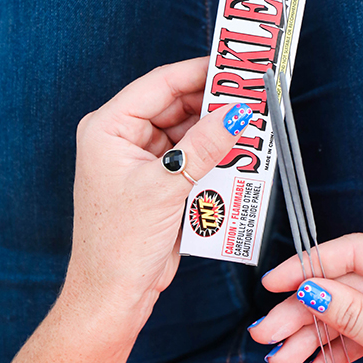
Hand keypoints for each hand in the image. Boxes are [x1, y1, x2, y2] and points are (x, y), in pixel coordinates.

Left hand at [62, 57, 250, 322]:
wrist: (113, 296)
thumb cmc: (119, 244)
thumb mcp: (166, 188)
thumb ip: (204, 146)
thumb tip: (237, 114)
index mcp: (109, 127)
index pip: (159, 85)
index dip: (198, 73)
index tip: (234, 66)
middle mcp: (122, 137)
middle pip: (176, 104)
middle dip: (214, 103)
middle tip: (253, 95)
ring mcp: (141, 159)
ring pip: (188, 130)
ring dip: (218, 129)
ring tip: (253, 123)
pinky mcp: (158, 180)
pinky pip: (192, 155)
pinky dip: (215, 154)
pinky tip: (239, 152)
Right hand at [251, 233, 362, 362]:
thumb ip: (352, 314)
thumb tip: (309, 288)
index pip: (359, 252)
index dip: (311, 265)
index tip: (274, 281)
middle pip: (348, 285)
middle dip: (305, 312)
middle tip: (267, 333)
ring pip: (350, 310)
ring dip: (315, 335)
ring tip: (281, 357)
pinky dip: (337, 349)